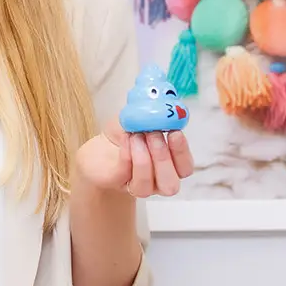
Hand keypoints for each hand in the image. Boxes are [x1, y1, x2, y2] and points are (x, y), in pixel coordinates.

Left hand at [77, 117, 193, 198]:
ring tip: (135, 136)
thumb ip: (155, 111)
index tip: (174, 132)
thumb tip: (163, 100)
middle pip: (170, 183)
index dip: (182, 152)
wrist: (100, 147)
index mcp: (170, 165)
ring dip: (142, 159)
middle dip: (162, 157)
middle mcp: (157, 181)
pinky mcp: (117, 182)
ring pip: (146, 185)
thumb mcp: (142, 117)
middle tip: (153, 135)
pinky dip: (126, 154)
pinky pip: (124, 173)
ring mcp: (137, 185)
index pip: (185, 168)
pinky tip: (125, 139)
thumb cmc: (126, 133)